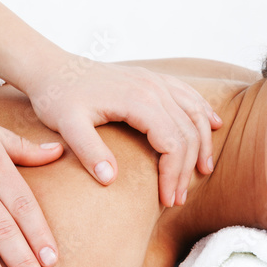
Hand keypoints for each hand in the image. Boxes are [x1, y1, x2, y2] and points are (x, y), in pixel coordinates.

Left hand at [24, 56, 222, 207]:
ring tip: (202, 171)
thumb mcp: (66, 125)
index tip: (166, 199)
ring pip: (195, 114)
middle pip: (188, 132)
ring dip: (203, 144)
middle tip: (177, 199)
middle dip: (187, 169)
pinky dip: (204, 112)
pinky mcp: (153, 79)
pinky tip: (214, 125)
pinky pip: (189, 95)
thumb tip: (110, 179)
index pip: (172, 143)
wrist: (52, 67)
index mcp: (138, 100)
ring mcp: (156, 81)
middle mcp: (154, 87)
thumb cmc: (58, 97)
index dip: (174, 175)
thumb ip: (88, 150)